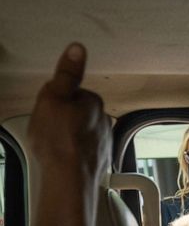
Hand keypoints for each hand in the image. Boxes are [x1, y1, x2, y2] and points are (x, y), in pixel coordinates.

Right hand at [26, 43, 110, 223]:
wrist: (69, 177)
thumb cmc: (59, 138)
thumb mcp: (54, 96)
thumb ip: (67, 73)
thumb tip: (78, 48)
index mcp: (94, 102)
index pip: (72, 94)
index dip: (56, 100)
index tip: (48, 109)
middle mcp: (104, 121)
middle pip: (77, 113)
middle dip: (64, 118)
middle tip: (49, 128)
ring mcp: (104, 142)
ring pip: (80, 132)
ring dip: (68, 136)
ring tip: (54, 145)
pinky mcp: (100, 160)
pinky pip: (82, 151)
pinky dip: (72, 152)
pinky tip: (61, 158)